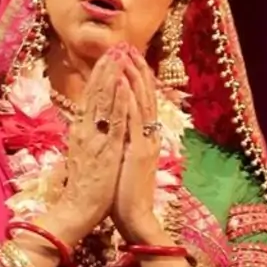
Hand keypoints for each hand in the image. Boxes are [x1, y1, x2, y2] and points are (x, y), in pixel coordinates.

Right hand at [56, 50, 127, 240]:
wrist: (77, 212)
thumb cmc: (83, 189)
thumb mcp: (83, 157)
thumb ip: (84, 140)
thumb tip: (86, 128)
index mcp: (81, 132)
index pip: (90, 98)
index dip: (99, 76)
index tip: (107, 57)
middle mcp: (85, 131)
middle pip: (95, 93)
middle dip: (106, 68)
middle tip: (115, 46)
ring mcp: (95, 139)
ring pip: (104, 102)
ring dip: (112, 77)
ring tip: (119, 55)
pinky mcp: (107, 151)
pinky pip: (114, 122)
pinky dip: (119, 103)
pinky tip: (124, 85)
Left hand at [111, 48, 161, 241]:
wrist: (136, 219)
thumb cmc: (126, 195)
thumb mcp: (125, 163)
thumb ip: (125, 144)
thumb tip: (117, 129)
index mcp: (145, 139)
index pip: (142, 102)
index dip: (136, 79)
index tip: (126, 58)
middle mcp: (148, 136)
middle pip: (145, 96)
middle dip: (136, 70)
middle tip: (127, 46)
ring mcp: (145, 143)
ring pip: (141, 102)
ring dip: (134, 77)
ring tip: (126, 55)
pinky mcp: (139, 152)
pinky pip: (135, 120)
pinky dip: (130, 99)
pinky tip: (124, 82)